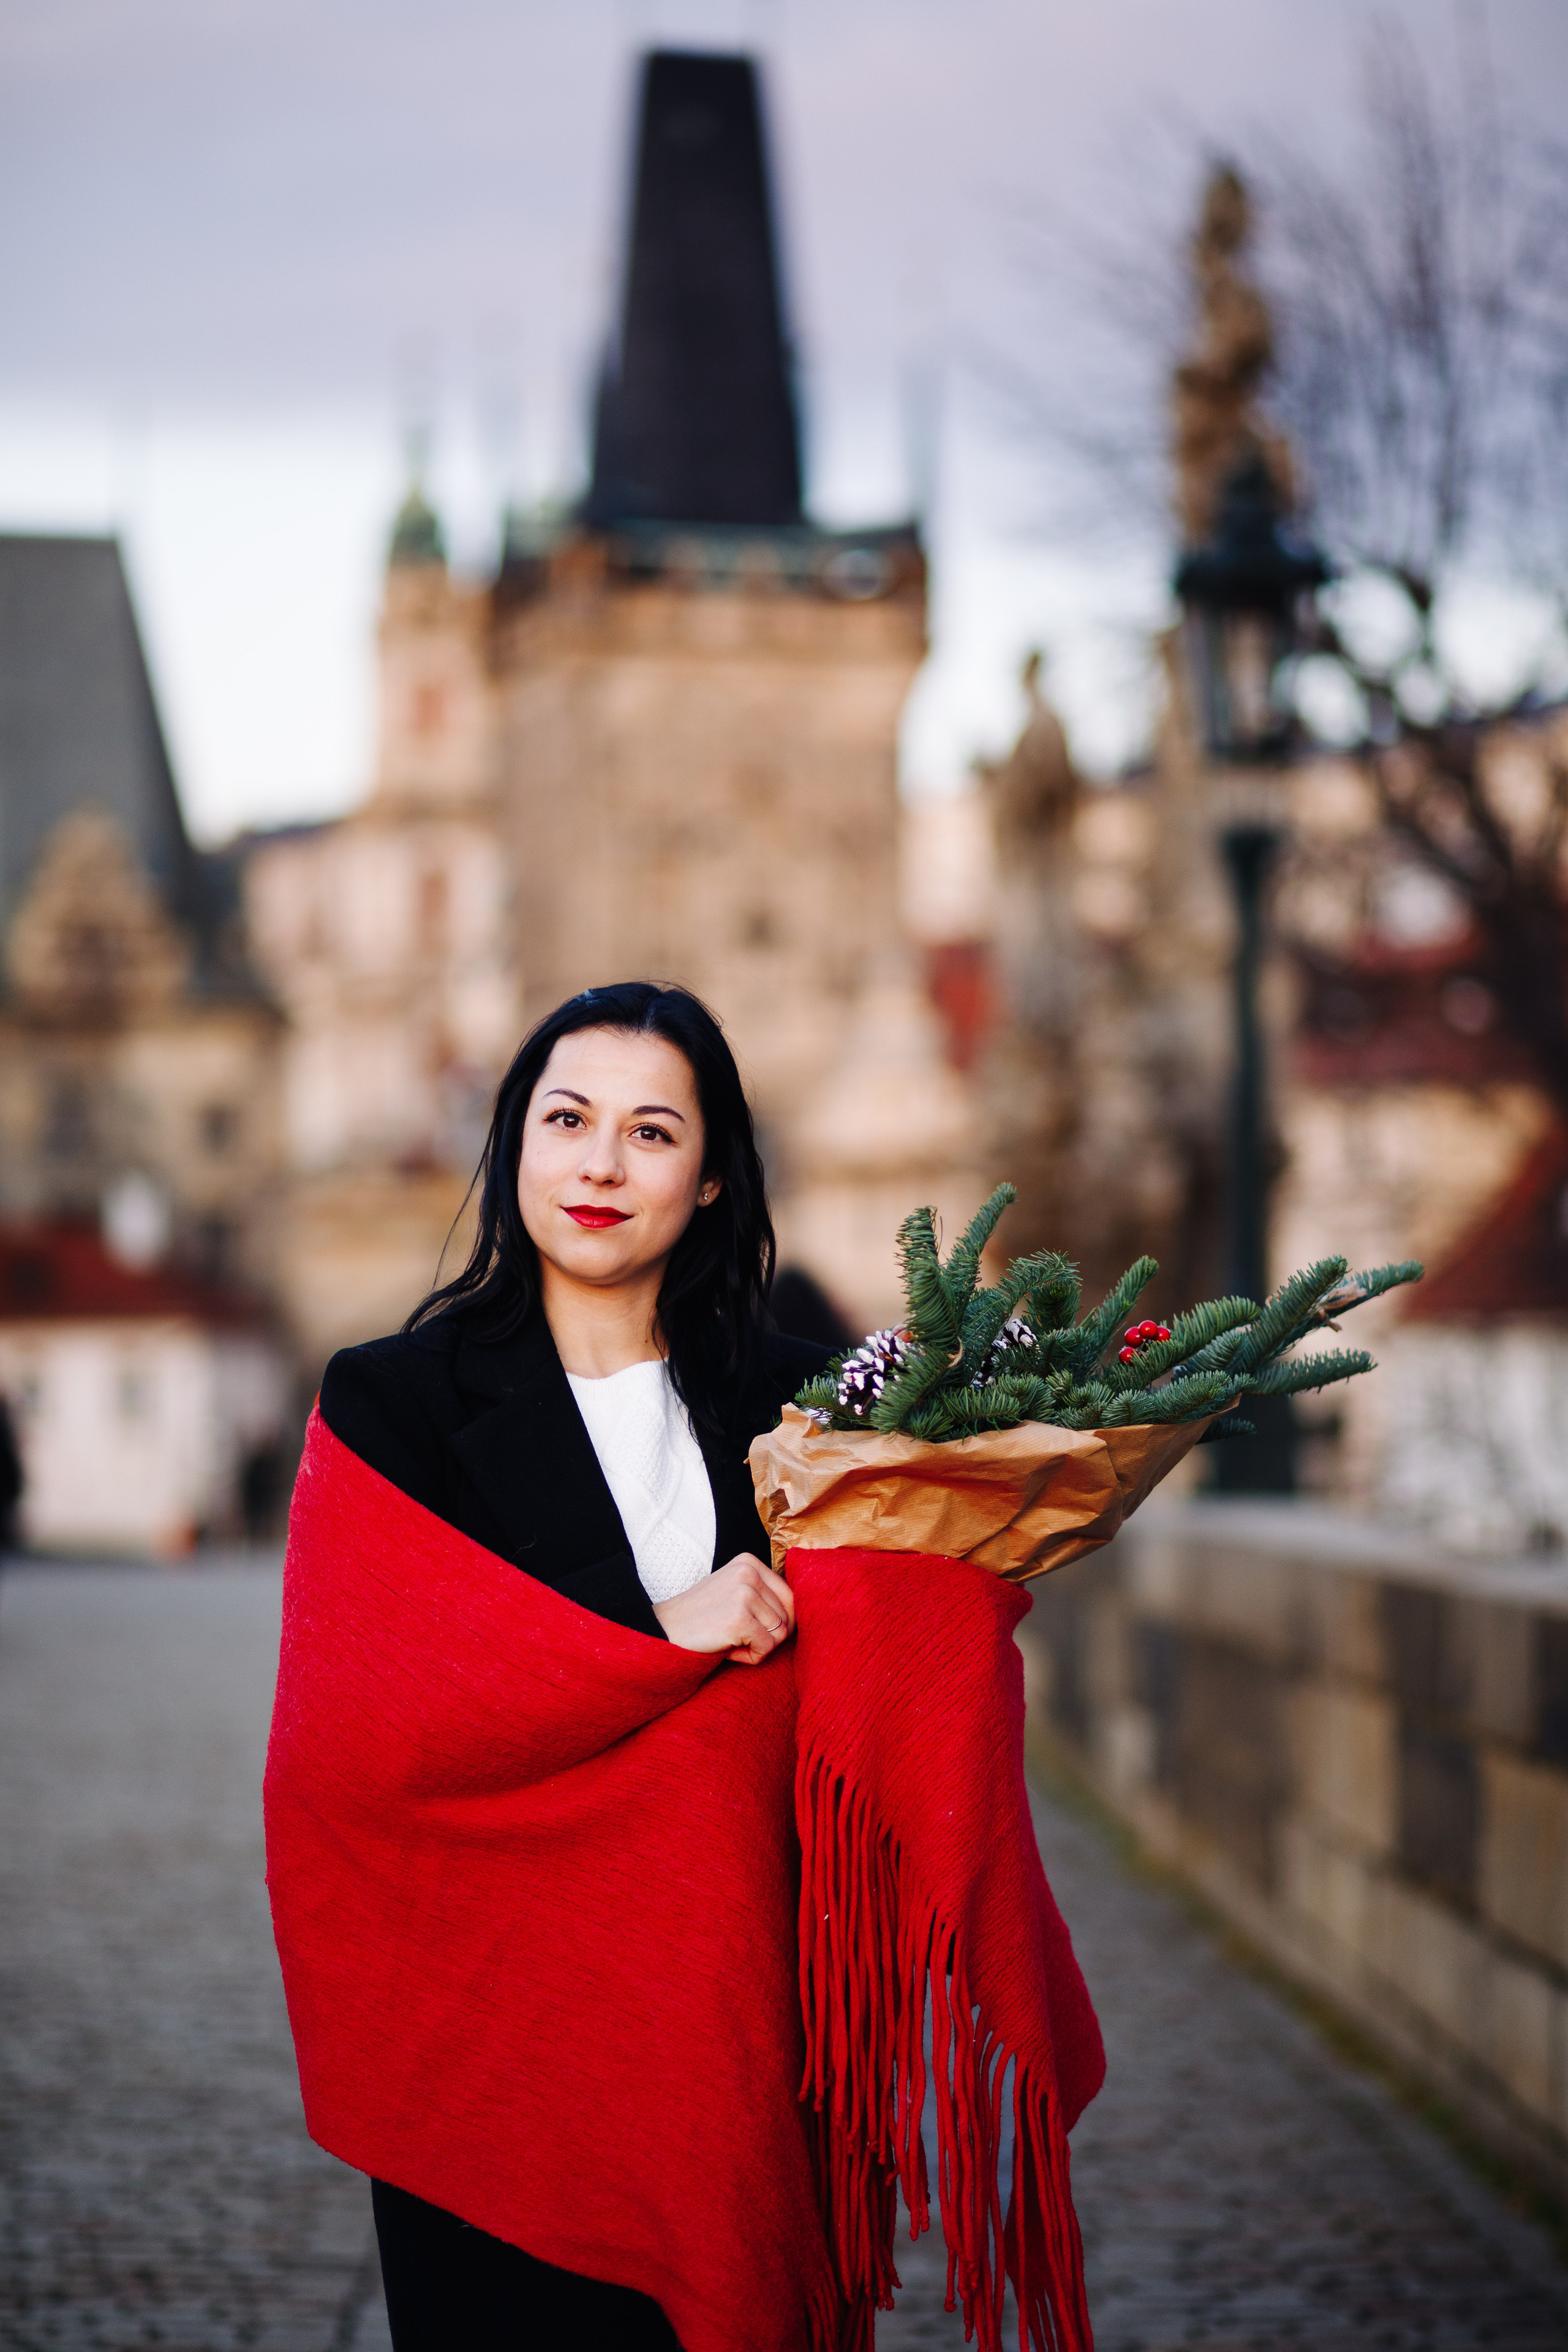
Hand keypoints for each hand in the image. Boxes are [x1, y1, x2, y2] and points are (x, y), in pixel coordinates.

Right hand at [653, 1551, 795, 1665]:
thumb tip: (804, 1613)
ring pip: (780, 1634)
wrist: (663, 1632)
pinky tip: (726, 1648)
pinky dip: (749, 1658)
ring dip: (757, 1647)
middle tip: (737, 1636)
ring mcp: (744, 1593)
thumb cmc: (703, 1620)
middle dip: (769, 1636)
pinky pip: (765, 1649)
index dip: (775, 1621)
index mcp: (750, 1562)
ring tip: (729, 1639)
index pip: (791, 1598)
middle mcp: (749, 1572)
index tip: (746, 1624)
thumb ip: (765, 1596)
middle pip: (789, 1616)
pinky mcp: (738, 1618)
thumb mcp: (735, 1594)